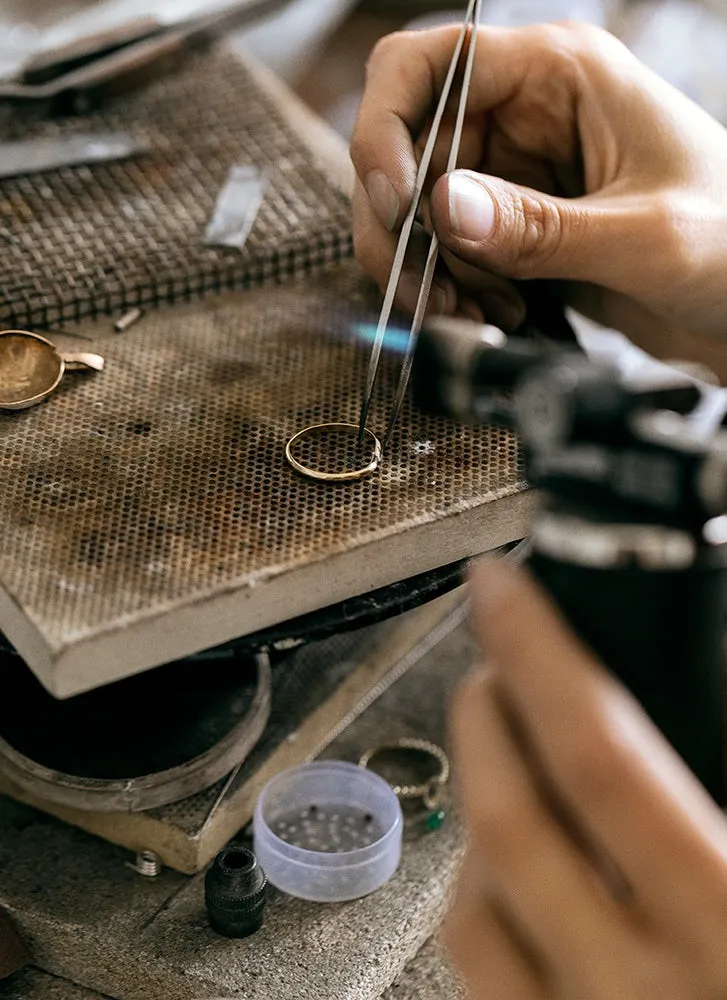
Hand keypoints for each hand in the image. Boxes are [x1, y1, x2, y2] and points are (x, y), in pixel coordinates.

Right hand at [351, 23, 726, 375]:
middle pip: (407, 151)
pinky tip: (496, 313)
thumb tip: (443, 211)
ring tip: (477, 312)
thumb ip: (542, 228)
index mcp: (560, 75)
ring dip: (429, 271)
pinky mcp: (515, 229)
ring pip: (420, 212)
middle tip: (424, 292)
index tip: (395, 205)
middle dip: (404, 229)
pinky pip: (449, 253)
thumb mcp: (645, 236)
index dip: (387, 129)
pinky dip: (453, 290)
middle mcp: (525, 116)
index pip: (429, 66)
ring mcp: (516, 176)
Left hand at [444, 559, 726, 998]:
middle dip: (482, 714)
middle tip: (489, 663)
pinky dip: (483, 898)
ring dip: (477, 808)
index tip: (502, 588)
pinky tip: (514, 868)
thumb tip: (703, 695)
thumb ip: (725, 774)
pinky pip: (483, 975)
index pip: (600, 761)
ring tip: (501, 756)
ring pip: (473, 904)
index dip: (539, 656)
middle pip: (509, 821)